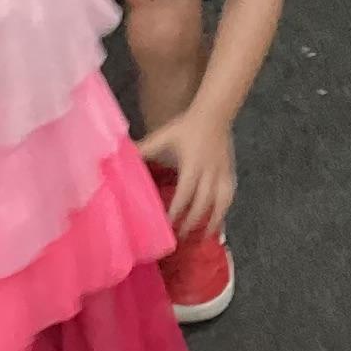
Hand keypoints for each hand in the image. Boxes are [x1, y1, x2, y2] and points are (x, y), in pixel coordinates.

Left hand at [139, 106, 236, 236]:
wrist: (214, 113)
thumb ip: (143, 148)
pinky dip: (224, 210)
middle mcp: (210, 173)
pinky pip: (229, 196)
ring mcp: (223, 174)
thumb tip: (121, 157)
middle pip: (203, 203)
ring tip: (205, 236)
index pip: (185, 194)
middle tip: (181, 237)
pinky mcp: (230, 172)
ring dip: (213, 221)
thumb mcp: (163, 136)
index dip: (176, 211)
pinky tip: (218, 219)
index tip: (168, 225)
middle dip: (192, 222)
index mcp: (192, 165)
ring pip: (221, 203)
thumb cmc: (186, 126)